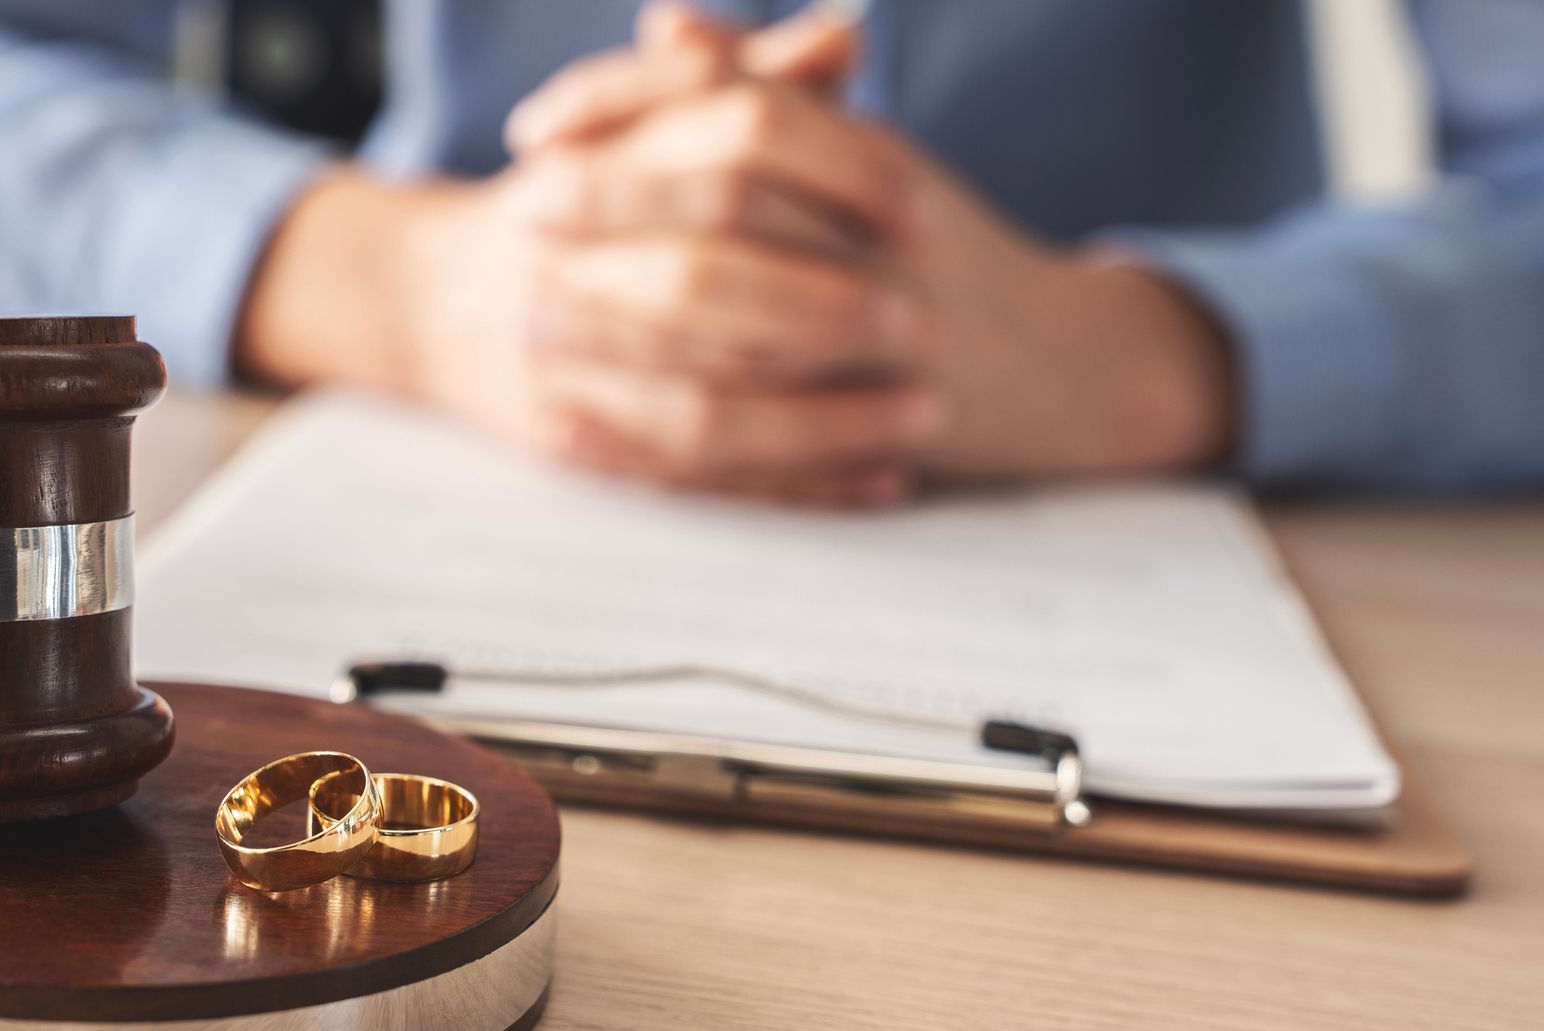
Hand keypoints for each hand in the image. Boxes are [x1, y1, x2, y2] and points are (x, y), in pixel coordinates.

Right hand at [242, 7, 940, 506]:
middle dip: (823, 306)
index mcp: (596, 159)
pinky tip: (877, 482)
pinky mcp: (574, 446)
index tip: (922, 212)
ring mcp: (563, 364)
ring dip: (824, 419)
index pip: (730, 143)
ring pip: (702, 403)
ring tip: (924, 419)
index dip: (836, 173)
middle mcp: (568, 261)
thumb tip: (846, 36)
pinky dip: (792, 488)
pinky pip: (693, 482)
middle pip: (703, 281)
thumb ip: (741, 83)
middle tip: (924, 324)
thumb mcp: (638, 129)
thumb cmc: (569, 203)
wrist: (424, 300)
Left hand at [510, 2, 1235, 485]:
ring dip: (614, 320)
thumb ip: (765, 92)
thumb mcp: (864, 158)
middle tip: (518, 211)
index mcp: (872, 157)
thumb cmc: (939, 251)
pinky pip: (740, 434)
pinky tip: (569, 426)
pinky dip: (644, 433)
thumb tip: (667, 23)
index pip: (737, 106)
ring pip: (731, 324)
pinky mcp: (872, 425)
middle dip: (611, 204)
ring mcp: (884, 337)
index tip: (537, 125)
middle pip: (730, 201)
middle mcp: (881, 238)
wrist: (1067, 368)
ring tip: (527, 316)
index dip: (626, 106)